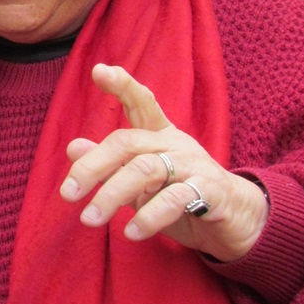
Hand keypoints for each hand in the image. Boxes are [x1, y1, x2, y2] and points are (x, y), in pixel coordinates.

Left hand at [59, 63, 268, 261]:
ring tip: (89, 219)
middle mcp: (175, 144)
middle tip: (67, 194)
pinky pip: (174, 200)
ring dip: (112, 194)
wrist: (236, 220)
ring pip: (145, 170)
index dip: (122, 85)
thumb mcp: (141, 182)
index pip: (141, 102)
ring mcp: (193, 165)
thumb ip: (110, 165)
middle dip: (92, 167)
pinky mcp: (209, 192)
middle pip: (126, 143)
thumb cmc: (182, 196)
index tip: (99, 70)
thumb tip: (72, 148)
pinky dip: (148, 217)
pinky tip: (131, 233)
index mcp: (159, 135)